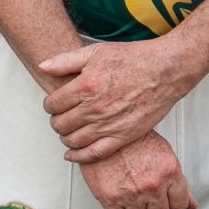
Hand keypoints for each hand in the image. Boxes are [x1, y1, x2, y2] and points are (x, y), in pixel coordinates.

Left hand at [37, 39, 202, 163]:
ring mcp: (108, 124)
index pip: (52, 104)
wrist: (165, 70)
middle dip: (56, 121)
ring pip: (73, 140)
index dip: (49, 105)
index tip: (53, 104)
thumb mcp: (95, 52)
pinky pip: (95, 153)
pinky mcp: (123, 136)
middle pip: (60, 124)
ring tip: (68, 131)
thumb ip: (65, 61)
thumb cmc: (134, 59)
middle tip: (60, 117)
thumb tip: (43, 67)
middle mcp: (94, 108)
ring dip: (65, 137)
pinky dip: (80, 157)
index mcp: (85, 86)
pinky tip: (72, 154)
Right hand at [79, 132, 194, 208]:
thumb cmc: (135, 140)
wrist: (106, 129)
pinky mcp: (109, 197)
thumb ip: (179, 182)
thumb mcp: (164, 155)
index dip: (171, 204)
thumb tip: (192, 204)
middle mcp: (152, 185)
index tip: (164, 199)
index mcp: (169, 172)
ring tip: (131, 201)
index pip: (180, 205)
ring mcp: (131, 193)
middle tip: (146, 201)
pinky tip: (118, 205)